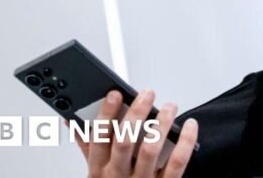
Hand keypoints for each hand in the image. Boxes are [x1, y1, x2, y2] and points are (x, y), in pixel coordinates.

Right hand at [71, 90, 198, 176]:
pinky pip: (177, 162)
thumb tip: (73, 121)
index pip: (98, 138)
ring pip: (150, 149)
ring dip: (161, 124)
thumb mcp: (95, 173)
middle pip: (124, 141)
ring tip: (169, 107)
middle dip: (136, 114)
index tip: (115, 94)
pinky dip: (186, 141)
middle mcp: (118, 176)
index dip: (106, 114)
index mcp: (98, 170)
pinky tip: (189, 126)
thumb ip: (88, 146)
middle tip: (147, 94)